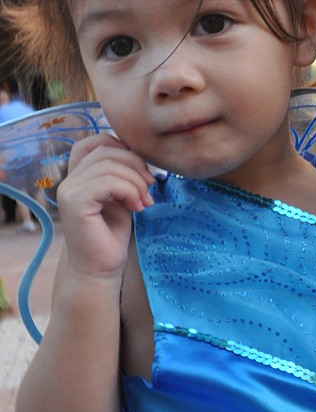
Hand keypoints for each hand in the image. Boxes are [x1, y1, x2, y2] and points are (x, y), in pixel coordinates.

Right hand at [57, 132, 154, 280]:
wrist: (101, 269)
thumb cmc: (112, 235)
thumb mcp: (121, 196)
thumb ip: (122, 174)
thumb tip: (139, 152)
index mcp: (78, 175)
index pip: (94, 142)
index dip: (122, 146)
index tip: (142, 170)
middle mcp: (68, 180)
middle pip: (105, 150)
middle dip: (136, 164)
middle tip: (151, 187)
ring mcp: (68, 191)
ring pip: (109, 166)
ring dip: (135, 181)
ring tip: (145, 201)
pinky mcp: (75, 203)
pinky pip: (107, 182)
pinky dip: (129, 191)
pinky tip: (137, 207)